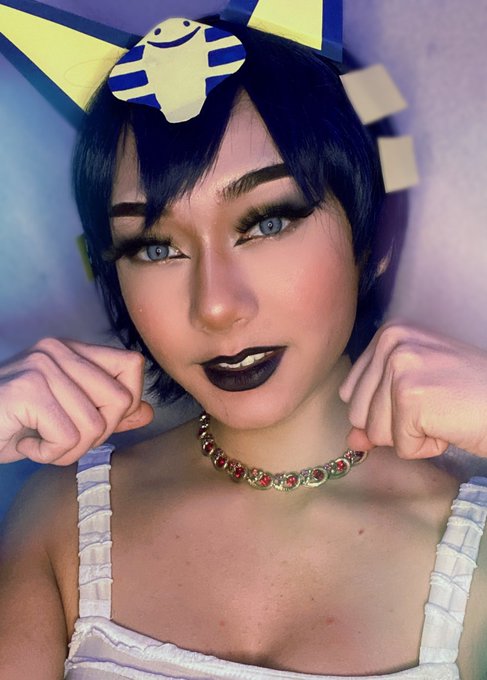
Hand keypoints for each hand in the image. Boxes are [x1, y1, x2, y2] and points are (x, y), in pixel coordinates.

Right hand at [0, 338, 153, 464]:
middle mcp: (58, 350)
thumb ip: (105, 411)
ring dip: (69, 449)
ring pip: (95, 426)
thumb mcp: (64, 416)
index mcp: (71, 349)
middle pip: (120, 400)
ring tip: (39, 441)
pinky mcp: (29, 390)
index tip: (98, 420)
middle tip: (61, 437)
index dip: (126, 401)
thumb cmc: (9, 423)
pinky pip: (69, 438)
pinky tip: (25, 444)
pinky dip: (49, 454)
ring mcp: (43, 366)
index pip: (132, 365)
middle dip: (97, 433)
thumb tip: (148, 412)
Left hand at [339, 322, 486, 458]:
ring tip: (444, 414)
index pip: (351, 393)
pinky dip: (428, 447)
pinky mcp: (410, 396)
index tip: (423, 397)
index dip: (385, 410)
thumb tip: (351, 440)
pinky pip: (401, 446)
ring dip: (412, 437)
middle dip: (395, 426)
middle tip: (436, 407)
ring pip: (375, 433)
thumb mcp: (414, 395)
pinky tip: (449, 426)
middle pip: (358, 414)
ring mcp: (399, 366)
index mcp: (388, 333)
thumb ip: (376, 412)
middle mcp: (390, 342)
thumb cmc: (469, 397)